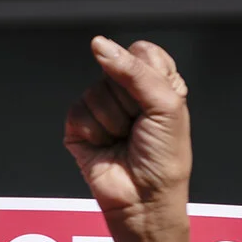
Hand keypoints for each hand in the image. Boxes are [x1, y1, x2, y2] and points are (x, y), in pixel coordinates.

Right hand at [64, 37, 192, 241]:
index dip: (145, 72)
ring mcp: (99, 109)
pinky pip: (77, 112)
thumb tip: (97, 44)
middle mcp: (125, 93)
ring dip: (113, 120)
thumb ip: (132, 70)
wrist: (143, 198)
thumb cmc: (164, 155)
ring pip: (94, 92)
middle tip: (140, 126)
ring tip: (123, 140)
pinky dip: (93, 132)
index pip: (140, 52)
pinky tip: (105, 147)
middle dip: (129, 100)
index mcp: (154, 82)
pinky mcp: (77, 127)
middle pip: (114, 70)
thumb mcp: (164, 103)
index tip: (158, 100)